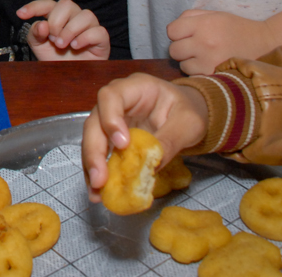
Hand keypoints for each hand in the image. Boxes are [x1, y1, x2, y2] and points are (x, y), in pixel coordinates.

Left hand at [18, 0, 109, 60]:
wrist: (70, 79)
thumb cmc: (55, 58)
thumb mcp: (39, 47)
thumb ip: (35, 34)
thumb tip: (42, 24)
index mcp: (57, 16)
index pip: (47, 4)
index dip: (34, 6)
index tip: (20, 14)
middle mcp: (74, 17)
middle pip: (66, 4)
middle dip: (56, 22)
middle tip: (53, 39)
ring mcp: (89, 26)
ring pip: (85, 14)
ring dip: (70, 30)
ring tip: (62, 45)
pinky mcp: (101, 38)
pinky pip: (98, 30)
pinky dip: (85, 38)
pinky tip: (76, 47)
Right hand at [81, 73, 207, 202]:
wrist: (188, 114)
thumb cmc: (189, 111)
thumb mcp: (189, 123)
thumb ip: (170, 140)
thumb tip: (151, 165)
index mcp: (136, 88)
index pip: (111, 96)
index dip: (110, 118)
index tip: (122, 143)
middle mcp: (117, 102)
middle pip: (94, 121)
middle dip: (94, 151)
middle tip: (100, 179)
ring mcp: (111, 120)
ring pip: (92, 139)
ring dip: (92, 166)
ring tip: (97, 191)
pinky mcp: (112, 138)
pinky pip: (100, 154)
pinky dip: (98, 173)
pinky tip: (99, 192)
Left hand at [167, 9, 276, 74]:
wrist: (265, 45)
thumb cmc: (237, 29)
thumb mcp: (215, 15)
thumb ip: (191, 17)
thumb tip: (173, 29)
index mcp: (204, 24)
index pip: (171, 31)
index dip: (177, 32)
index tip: (187, 34)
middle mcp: (205, 43)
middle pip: (173, 50)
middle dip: (181, 48)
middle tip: (195, 46)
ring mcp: (209, 62)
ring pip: (182, 65)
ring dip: (189, 61)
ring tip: (205, 56)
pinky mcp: (215, 76)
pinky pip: (193, 75)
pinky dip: (199, 72)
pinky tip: (211, 65)